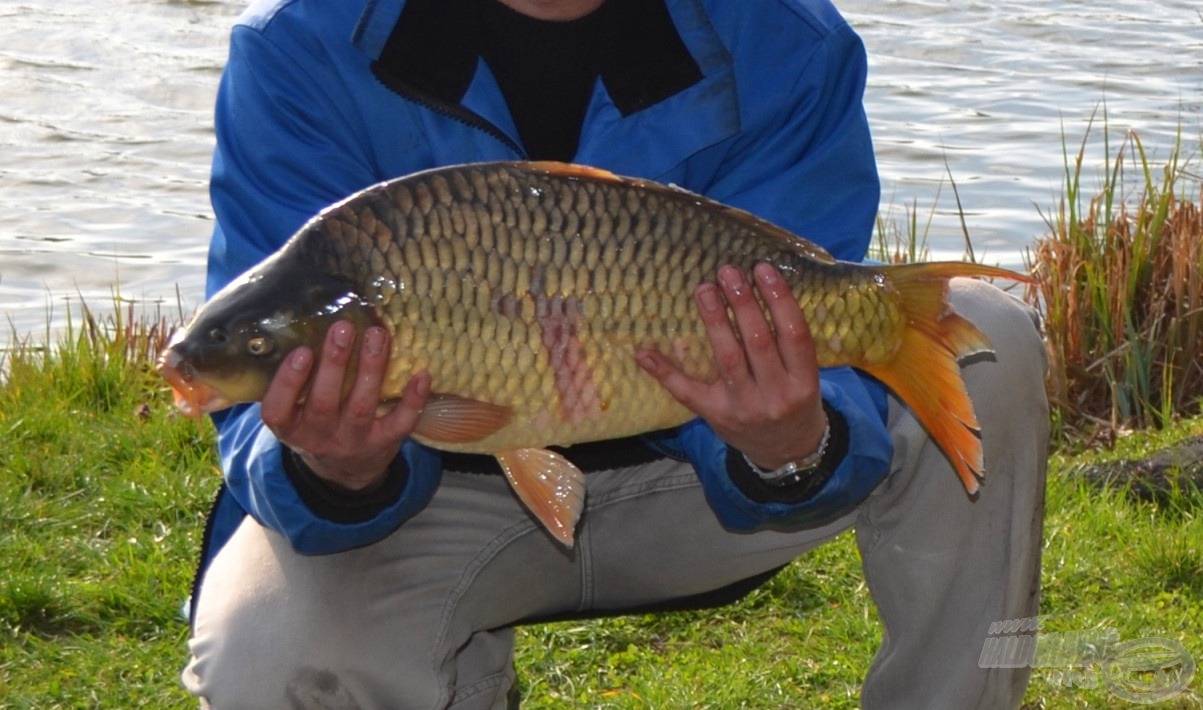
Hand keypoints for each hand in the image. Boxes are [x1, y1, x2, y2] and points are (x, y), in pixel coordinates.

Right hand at [260, 321, 430, 490]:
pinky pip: (401, 423)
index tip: (301, 351)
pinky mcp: (385, 443)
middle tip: (343, 329)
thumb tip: (310, 324)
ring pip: (361, 407)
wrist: (346, 471)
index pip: (278, 411)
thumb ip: (298, 381)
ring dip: (371, 369)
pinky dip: (413, 399)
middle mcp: (319, 437)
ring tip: (377, 336)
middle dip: (334, 364)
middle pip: (324, 403)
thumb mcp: (297, 412)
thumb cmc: (318, 424)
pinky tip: (421, 374)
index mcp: (291, 427)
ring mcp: (354, 441)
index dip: (288, 382)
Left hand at [636, 263, 825, 470]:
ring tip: (705, 290)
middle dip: (742, 304)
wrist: (787, 452)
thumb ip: (788, 342)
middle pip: (758, 342)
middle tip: (728, 272)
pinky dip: (664, 372)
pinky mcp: (715, 416)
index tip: (762, 269)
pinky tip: (644, 352)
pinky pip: (687, 392)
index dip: (780, 300)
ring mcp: (743, 408)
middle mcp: (775, 396)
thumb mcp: (804, 376)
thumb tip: (759, 288)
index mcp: (804, 382)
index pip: (795, 335)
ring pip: (727, 360)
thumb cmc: (794, 401)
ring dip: (714, 321)